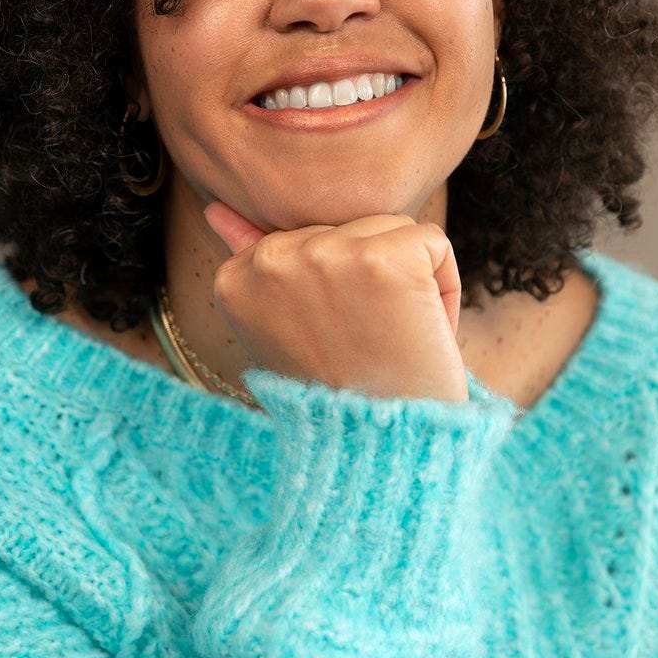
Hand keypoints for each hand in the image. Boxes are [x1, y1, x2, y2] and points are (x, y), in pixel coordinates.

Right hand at [202, 200, 468, 402]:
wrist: (381, 449)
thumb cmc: (337, 394)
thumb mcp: (278, 330)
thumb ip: (248, 262)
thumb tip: (214, 207)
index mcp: (236, 277)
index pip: (308, 242)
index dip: (334, 293)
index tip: (329, 340)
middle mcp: (272, 259)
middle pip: (348, 229)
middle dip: (369, 281)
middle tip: (362, 346)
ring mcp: (328, 255)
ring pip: (391, 229)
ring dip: (407, 282)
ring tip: (390, 340)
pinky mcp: (386, 258)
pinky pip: (433, 242)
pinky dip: (443, 289)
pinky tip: (419, 333)